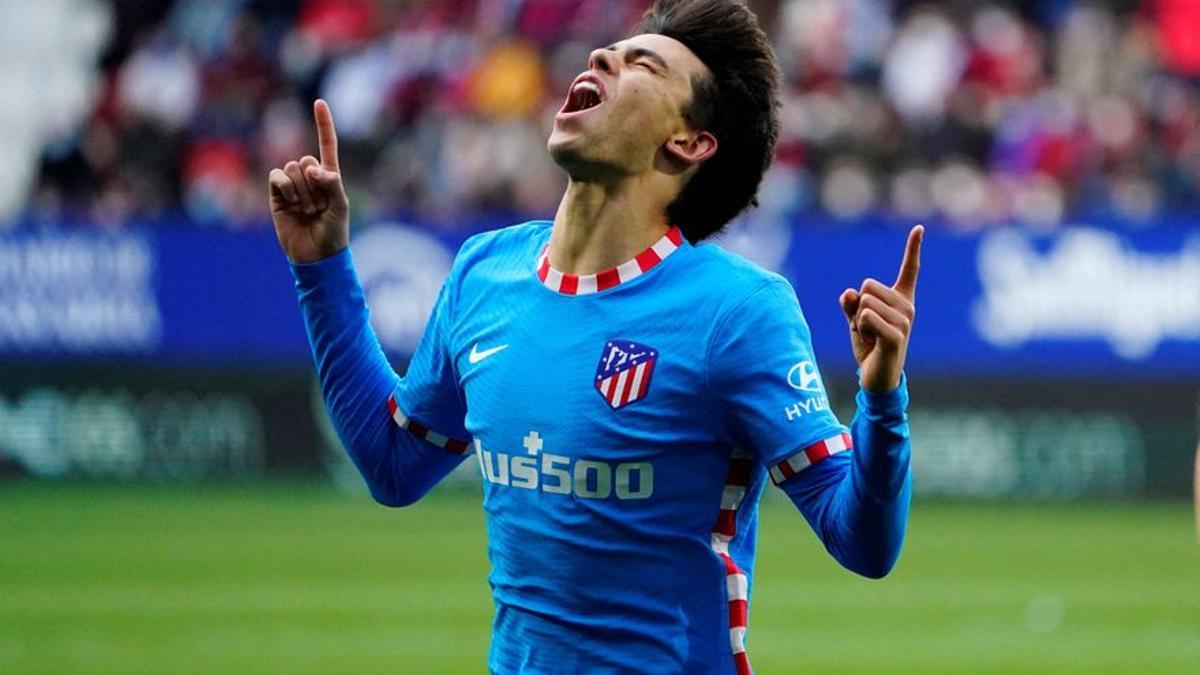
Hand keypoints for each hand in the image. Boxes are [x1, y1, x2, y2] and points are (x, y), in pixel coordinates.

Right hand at [268, 99, 348, 263]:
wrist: (315, 254)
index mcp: (329, 175)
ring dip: (302, 192)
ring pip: (292, 169)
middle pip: (306, 160)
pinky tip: (292, 204)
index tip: (319, 102)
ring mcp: (292, 185)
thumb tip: (313, 168)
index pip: (326, 144)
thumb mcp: (340, 206)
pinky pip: (277, 176)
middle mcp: (309, 176)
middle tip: (318, 207)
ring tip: (307, 210)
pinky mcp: (276, 193)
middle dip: (314, 185)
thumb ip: (332, 183)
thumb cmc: (333, 231)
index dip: (323, 123)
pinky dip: (285, 188)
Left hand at [839, 225, 922, 393]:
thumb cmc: (869, 346)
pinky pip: (865, 317)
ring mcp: (904, 321)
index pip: (909, 270)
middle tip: (866, 328)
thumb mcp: (855, 320)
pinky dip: (859, 329)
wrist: (877, 378)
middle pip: (867, 285)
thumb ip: (850, 304)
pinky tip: (870, 343)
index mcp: (901, 300)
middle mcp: (907, 307)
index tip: (919, 227)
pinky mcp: (896, 335)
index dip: (913, 248)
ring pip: (864, 303)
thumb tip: (848, 293)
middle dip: (857, 306)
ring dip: (857, 321)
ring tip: (869, 337)